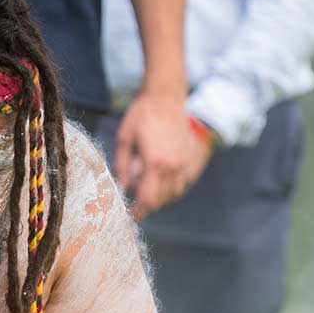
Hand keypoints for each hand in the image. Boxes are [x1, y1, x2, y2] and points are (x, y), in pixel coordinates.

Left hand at [114, 92, 202, 220]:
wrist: (166, 96)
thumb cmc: (141, 115)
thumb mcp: (124, 140)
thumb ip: (122, 167)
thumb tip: (121, 188)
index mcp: (155, 162)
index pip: (148, 199)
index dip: (139, 211)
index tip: (131, 215)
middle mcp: (174, 166)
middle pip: (161, 200)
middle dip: (147, 204)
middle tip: (135, 199)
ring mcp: (185, 163)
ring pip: (174, 194)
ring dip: (160, 196)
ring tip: (147, 185)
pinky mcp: (192, 158)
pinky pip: (183, 183)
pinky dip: (172, 187)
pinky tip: (161, 178)